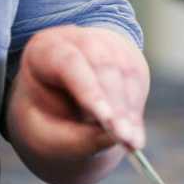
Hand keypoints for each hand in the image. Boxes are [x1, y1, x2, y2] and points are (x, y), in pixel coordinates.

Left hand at [5, 25, 148, 183]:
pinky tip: (134, 134)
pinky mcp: (130, 59)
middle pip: (104, 67)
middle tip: (124, 138)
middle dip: (116, 106)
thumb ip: (74, 139)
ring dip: (130, 111)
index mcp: (44, 50)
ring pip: (127, 74)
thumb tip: (112, 138)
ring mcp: (108, 46)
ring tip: (131, 143)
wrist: (60, 107)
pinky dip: (136, 111)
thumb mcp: (46, 134)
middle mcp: (78, 41)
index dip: (90, 91)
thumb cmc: (46, 119)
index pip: (69, 62)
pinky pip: (139, 84)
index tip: (106, 120)